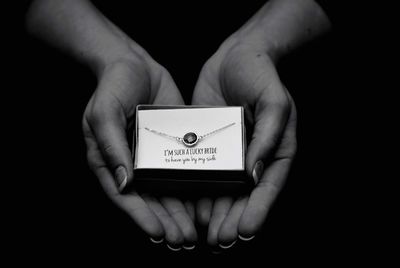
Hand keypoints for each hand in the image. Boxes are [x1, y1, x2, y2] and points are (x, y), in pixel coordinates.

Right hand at [82, 54, 196, 249]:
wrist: (134, 63)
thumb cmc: (112, 87)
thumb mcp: (104, 114)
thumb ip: (112, 147)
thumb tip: (123, 184)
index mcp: (111, 161)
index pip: (124, 196)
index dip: (140, 217)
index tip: (158, 234)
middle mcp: (133, 164)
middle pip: (150, 199)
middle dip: (166, 221)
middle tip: (183, 240)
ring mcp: (154, 155)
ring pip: (168, 189)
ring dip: (180, 211)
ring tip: (194, 232)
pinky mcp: (173, 144)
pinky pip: (184, 168)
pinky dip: (192, 185)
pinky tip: (204, 201)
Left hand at [192, 38, 296, 248]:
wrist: (238, 55)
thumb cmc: (263, 76)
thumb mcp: (275, 103)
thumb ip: (267, 137)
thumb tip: (253, 173)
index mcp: (275, 151)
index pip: (267, 187)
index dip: (258, 211)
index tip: (246, 231)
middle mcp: (251, 156)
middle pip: (243, 195)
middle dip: (232, 218)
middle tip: (220, 239)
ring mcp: (228, 151)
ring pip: (222, 188)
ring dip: (214, 210)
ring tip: (204, 231)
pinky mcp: (208, 142)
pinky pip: (202, 169)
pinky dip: (197, 189)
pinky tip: (190, 205)